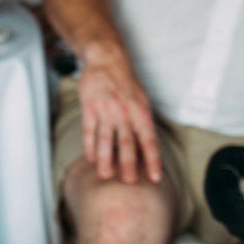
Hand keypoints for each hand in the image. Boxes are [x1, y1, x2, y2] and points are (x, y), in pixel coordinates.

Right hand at [78, 53, 162, 184]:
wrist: (106, 61)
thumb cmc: (127, 84)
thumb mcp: (143, 101)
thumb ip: (144, 124)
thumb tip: (147, 150)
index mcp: (141, 112)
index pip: (149, 141)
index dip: (153, 160)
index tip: (155, 178)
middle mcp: (124, 113)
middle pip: (127, 143)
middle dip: (128, 164)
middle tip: (128, 182)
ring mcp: (105, 110)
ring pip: (106, 140)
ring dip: (105, 159)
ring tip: (105, 175)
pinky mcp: (89, 107)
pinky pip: (89, 130)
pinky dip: (89, 146)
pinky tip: (90, 158)